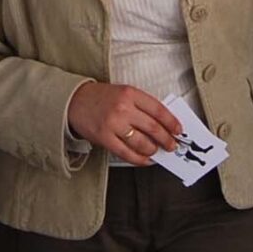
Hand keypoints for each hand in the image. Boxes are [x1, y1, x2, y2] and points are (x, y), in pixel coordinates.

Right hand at [68, 79, 183, 166]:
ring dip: (153, 150)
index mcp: (130, 93)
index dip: (171, 122)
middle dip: (166, 139)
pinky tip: (145, 159)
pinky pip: (126, 153)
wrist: (74, 101)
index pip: (158, 110)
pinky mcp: (104, 138)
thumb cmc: (100, 97)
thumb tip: (162, 123)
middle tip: (172, 145)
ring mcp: (113, 124)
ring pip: (141, 142)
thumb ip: (141, 105)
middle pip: (153, 127)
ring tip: (157, 151)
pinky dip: (139, 159)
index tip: (178, 130)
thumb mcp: (123, 92)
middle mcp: (123, 108)